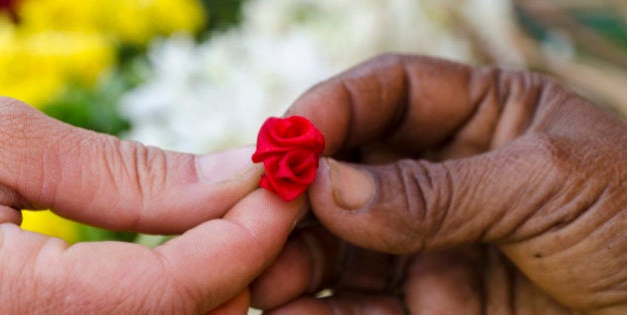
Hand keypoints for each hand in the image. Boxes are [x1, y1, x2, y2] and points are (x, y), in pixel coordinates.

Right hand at [0, 98, 305, 313]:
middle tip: (265, 197)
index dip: (245, 231)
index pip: (174, 292)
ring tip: (233, 218)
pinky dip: (186, 298)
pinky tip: (189, 252)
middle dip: (245, 260)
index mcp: (13, 311)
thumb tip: (239, 173)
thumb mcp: (3, 149)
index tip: (280, 177)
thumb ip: (125, 174)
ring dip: (224, 281)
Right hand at [250, 54, 626, 313]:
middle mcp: (446, 175)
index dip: (335, 107)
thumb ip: (438, 190)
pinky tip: (293, 314)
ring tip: (266, 279)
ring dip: (301, 258)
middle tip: (263, 219)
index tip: (289, 140)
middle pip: (352, 171)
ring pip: (347, 243)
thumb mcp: (547, 183)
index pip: (389, 93)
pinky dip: (326, 313)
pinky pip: (367, 307)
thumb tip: (332, 186)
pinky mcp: (433, 305)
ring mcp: (435, 243)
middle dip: (305, 194)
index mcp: (482, 116)